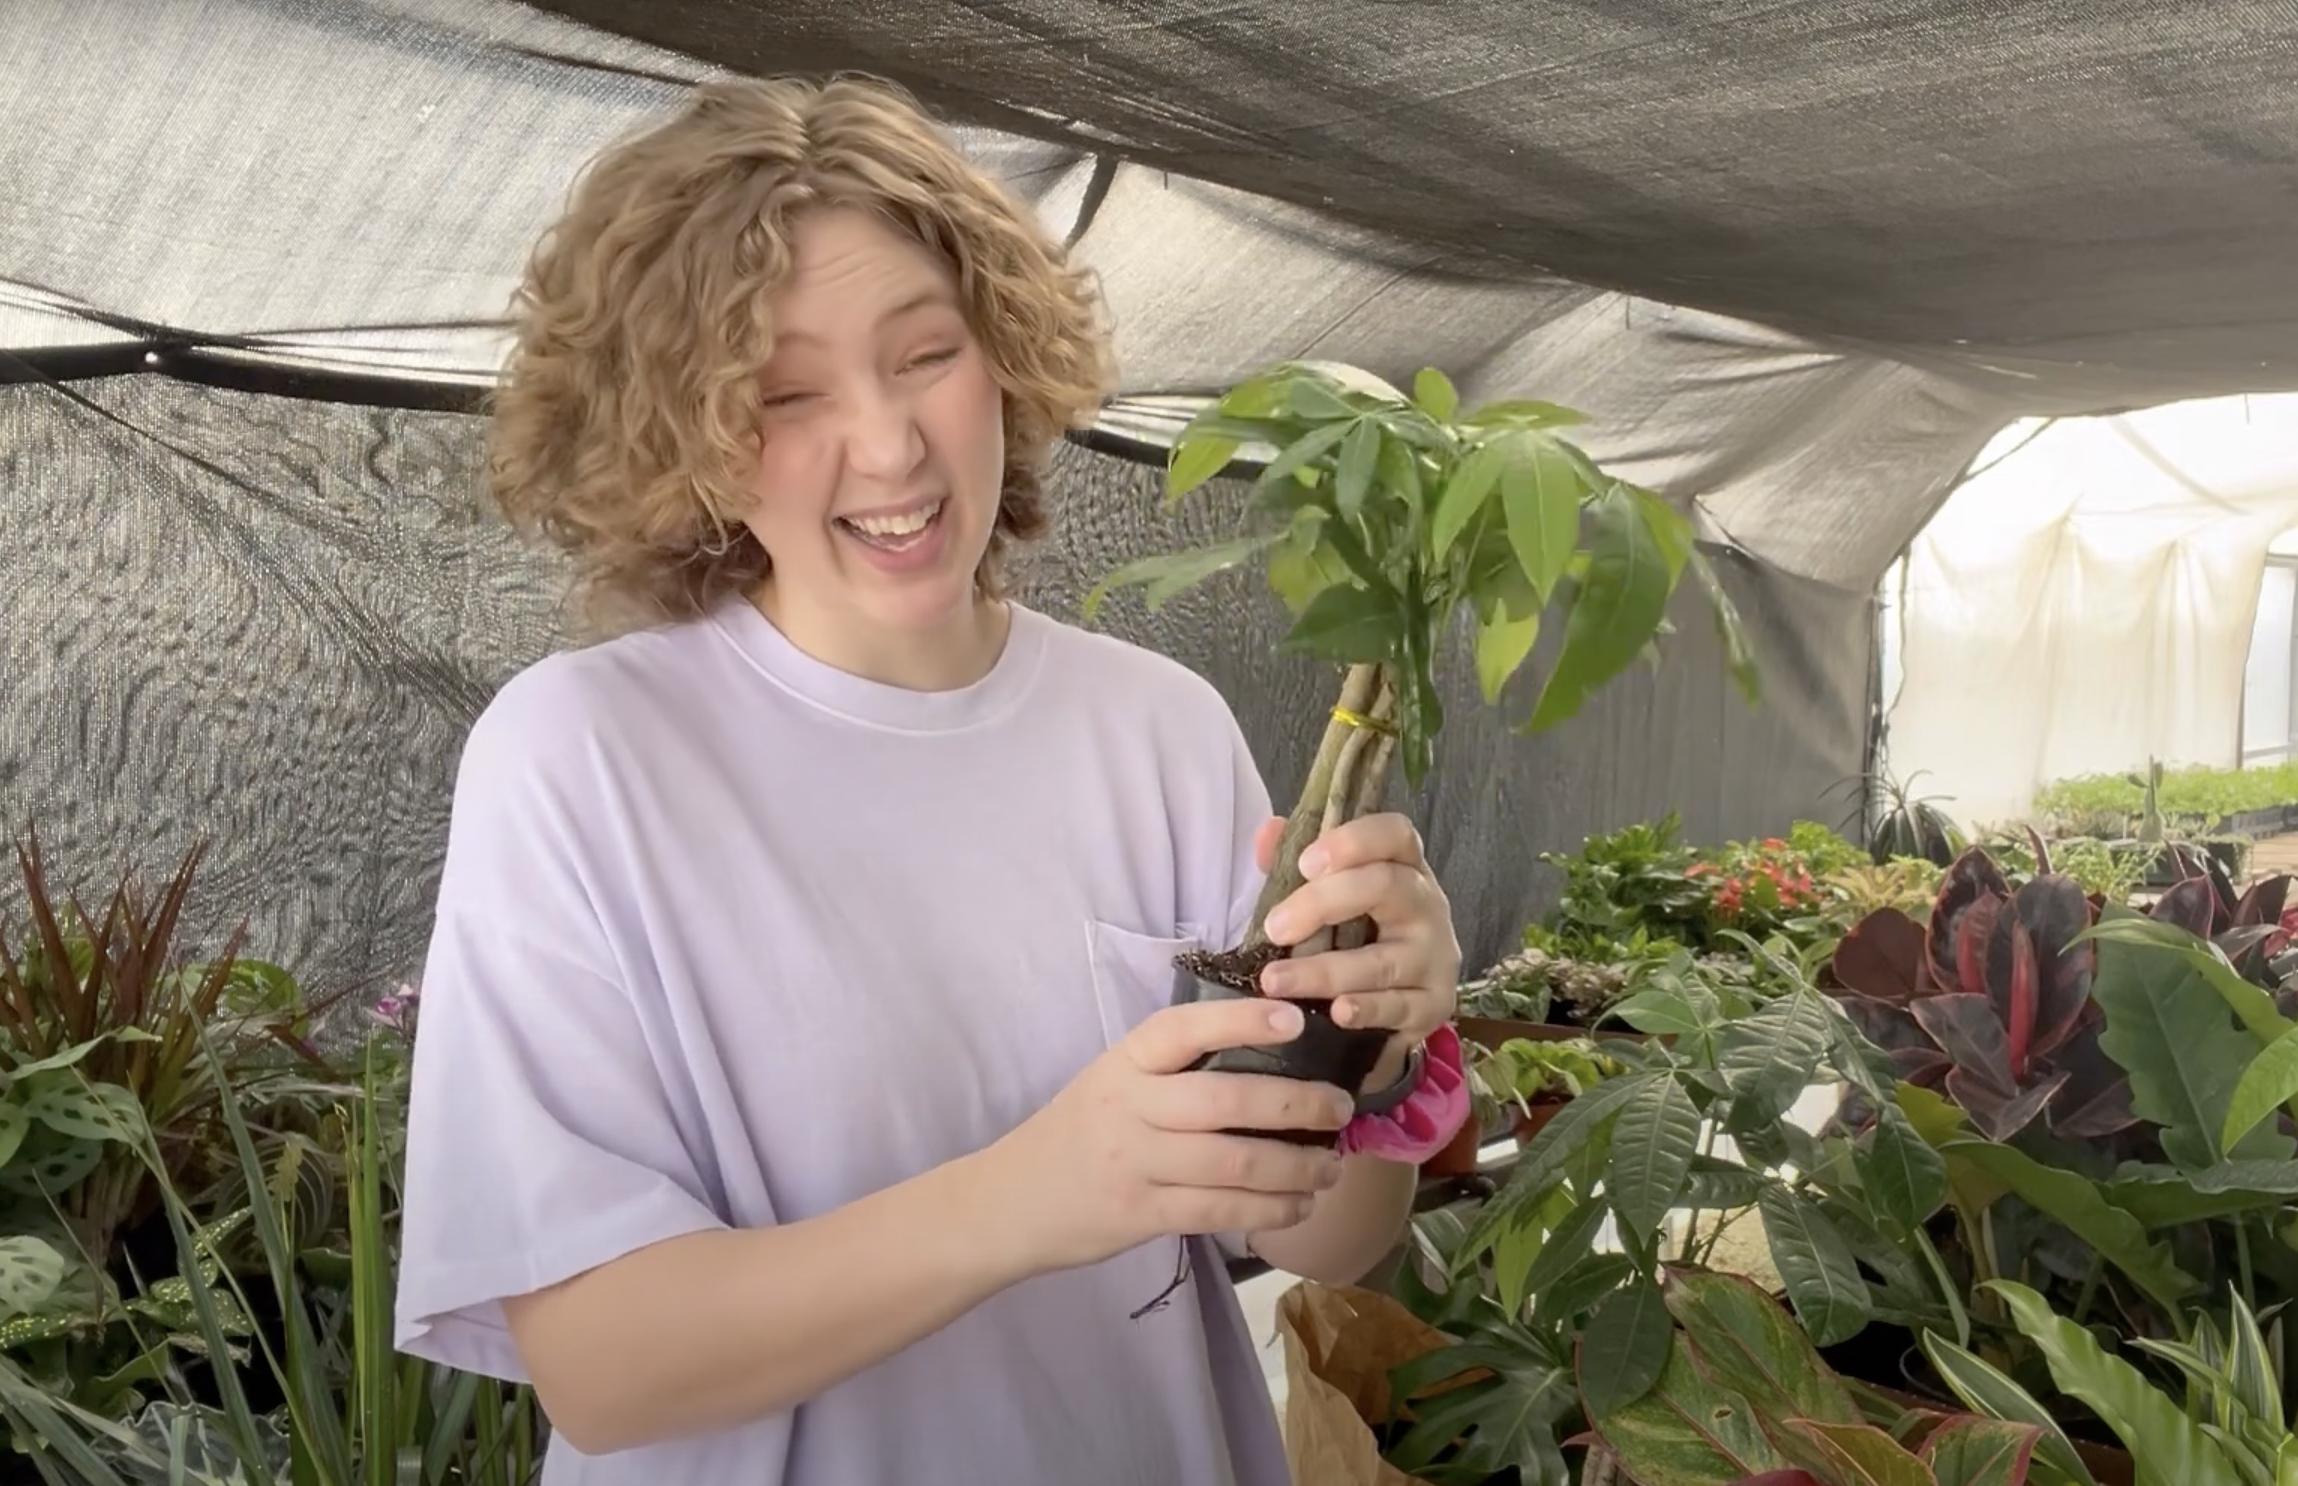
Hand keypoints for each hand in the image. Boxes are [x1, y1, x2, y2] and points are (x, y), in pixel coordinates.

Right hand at [984, 998, 1353, 1273]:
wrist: (1010, 1201)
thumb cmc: (1079, 1132)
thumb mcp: (1113, 1082)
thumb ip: (1175, 1070)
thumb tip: (1275, 1059)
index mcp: (1125, 1061)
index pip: (1183, 1028)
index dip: (1241, 1020)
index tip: (1295, 1019)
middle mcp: (1130, 1106)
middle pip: (1225, 1099)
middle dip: (1296, 1104)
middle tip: (1340, 1108)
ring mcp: (1134, 1163)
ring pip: (1234, 1162)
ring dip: (1296, 1167)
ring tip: (1330, 1167)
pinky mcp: (1141, 1215)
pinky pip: (1221, 1211)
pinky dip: (1270, 1209)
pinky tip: (1298, 1206)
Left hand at [1253, 813, 1461, 1080]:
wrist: (1399, 1002)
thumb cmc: (1354, 934)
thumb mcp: (1326, 894)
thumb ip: (1294, 863)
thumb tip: (1267, 833)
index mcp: (1403, 866)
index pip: (1395, 833)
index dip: (1353, 841)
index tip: (1306, 863)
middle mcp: (1426, 905)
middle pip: (1386, 885)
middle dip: (1323, 903)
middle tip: (1276, 928)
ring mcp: (1435, 956)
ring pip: (1382, 959)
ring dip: (1323, 971)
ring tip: (1275, 980)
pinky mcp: (1434, 1004)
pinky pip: (1399, 1006)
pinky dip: (1366, 1009)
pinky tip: (1336, 1012)